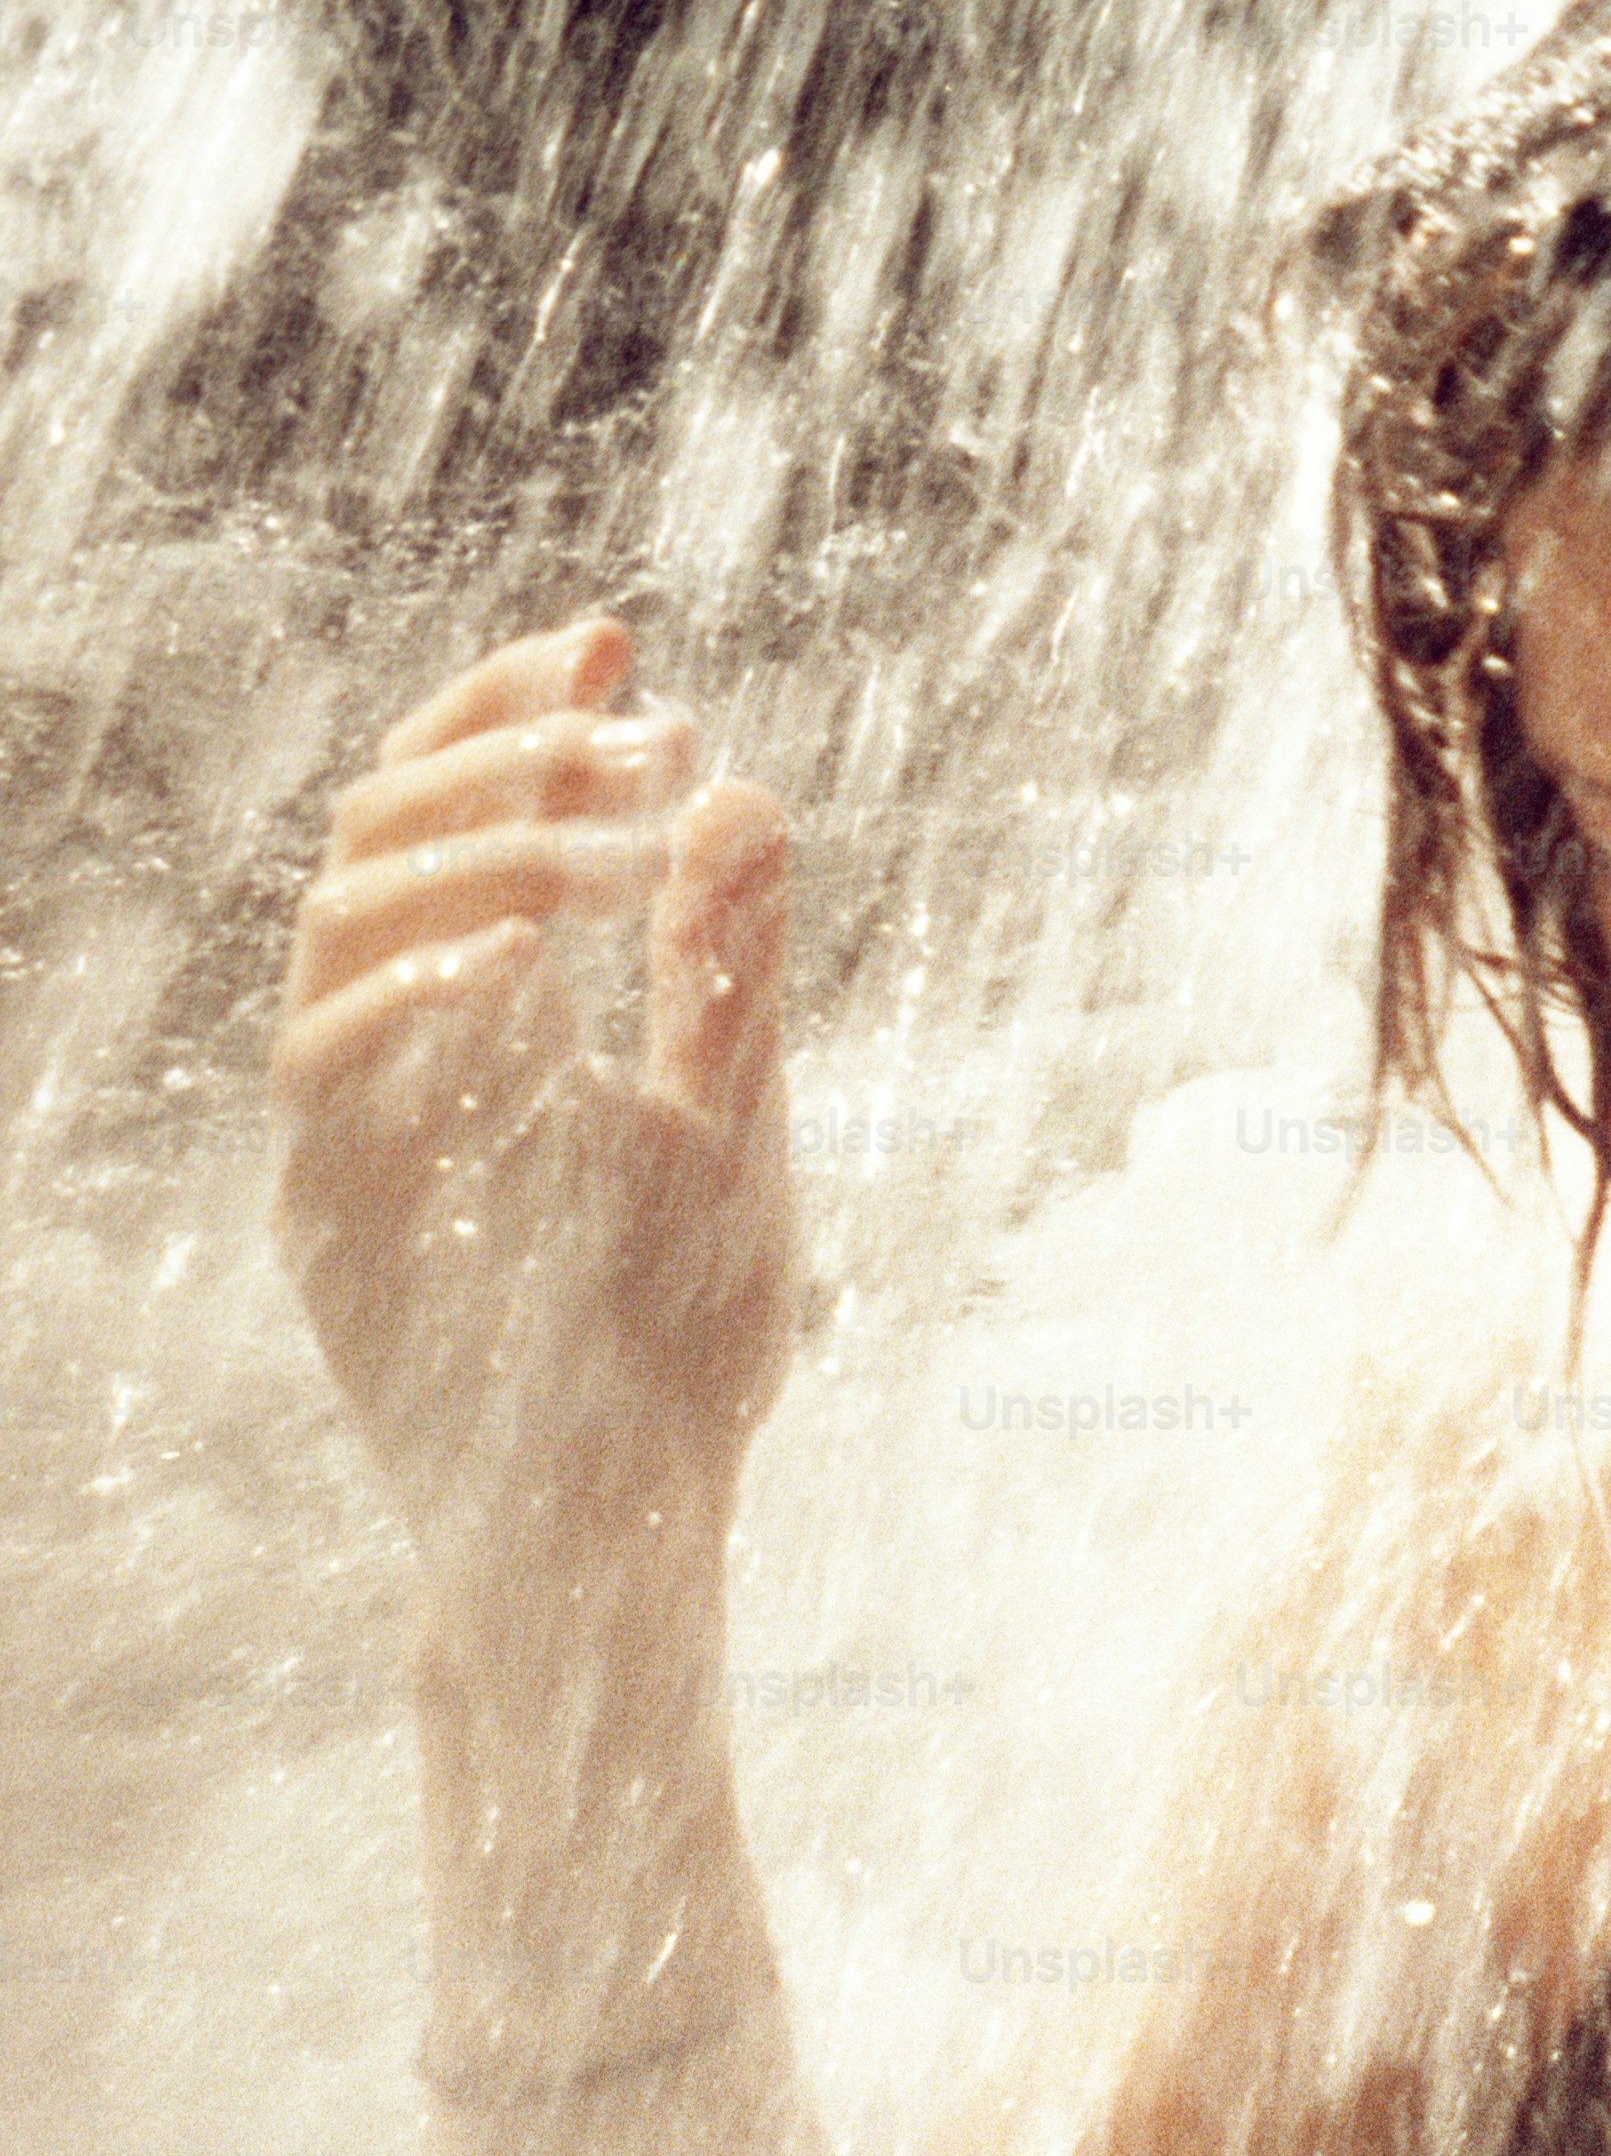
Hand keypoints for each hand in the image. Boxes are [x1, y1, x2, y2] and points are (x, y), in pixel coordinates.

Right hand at [271, 617, 796, 1562]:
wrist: (627, 1516)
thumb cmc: (677, 1333)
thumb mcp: (728, 1118)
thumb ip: (721, 969)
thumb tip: (742, 792)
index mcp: (482, 1013)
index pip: (458, 814)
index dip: (514, 714)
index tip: (616, 638)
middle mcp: (394, 1051)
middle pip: (381, 833)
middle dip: (508, 757)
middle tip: (643, 725)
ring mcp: (349, 1130)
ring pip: (339, 922)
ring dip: (483, 852)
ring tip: (618, 833)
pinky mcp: (328, 1217)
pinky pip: (323, 1067)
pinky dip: (414, 993)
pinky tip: (527, 962)